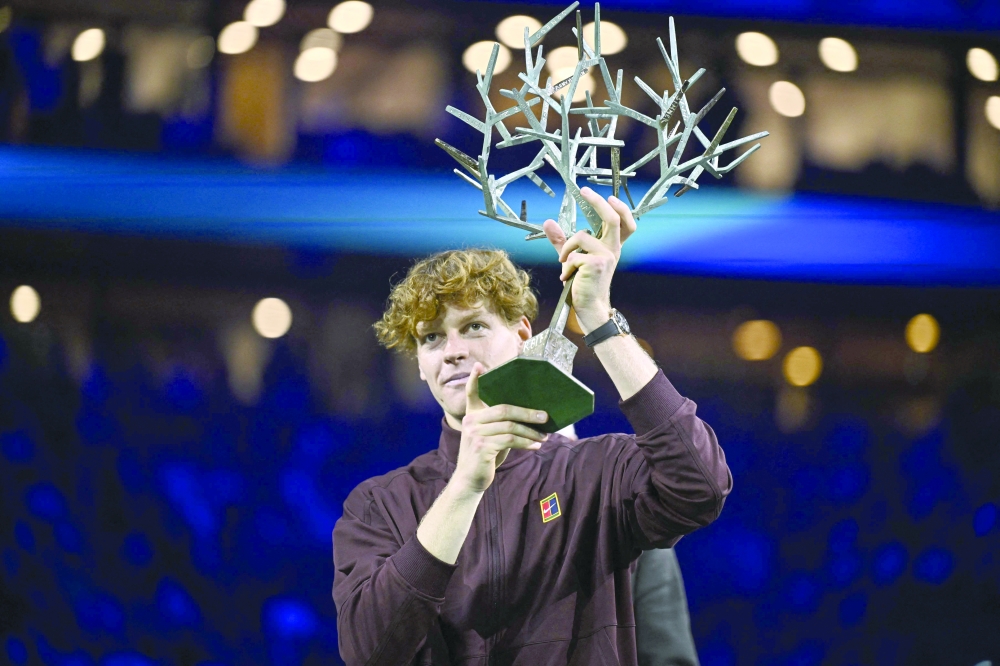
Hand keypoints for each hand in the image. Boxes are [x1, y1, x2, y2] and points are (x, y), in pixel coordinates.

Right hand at [452, 363, 548, 492]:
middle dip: (527, 413)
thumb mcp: (491, 436)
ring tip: (544, 436)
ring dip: (531, 432)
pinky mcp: (481, 447)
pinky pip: (510, 440)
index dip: (474, 378)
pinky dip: (526, 443)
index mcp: (472, 415)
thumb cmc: (486, 455)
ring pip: (510, 427)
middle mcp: (471, 421)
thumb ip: (501, 423)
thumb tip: (532, 415)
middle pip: (503, 409)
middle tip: (545, 416)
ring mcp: (474, 434)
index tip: (479, 365)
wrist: (470, 479)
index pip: (471, 393)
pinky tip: (536, 446)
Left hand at [541, 187, 637, 332]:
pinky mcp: (596, 264)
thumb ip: (562, 240)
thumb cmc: (583, 283)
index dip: (620, 208)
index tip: (608, 197)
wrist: (589, 307)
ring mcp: (607, 256)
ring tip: (564, 264)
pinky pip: (573, 255)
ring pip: (581, 237)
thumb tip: (548, 221)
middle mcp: (613, 249)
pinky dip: (566, 265)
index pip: (626, 224)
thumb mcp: (572, 258)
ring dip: (566, 249)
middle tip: (585, 191)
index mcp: (612, 247)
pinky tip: (568, 277)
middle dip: (598, 201)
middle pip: (612, 218)